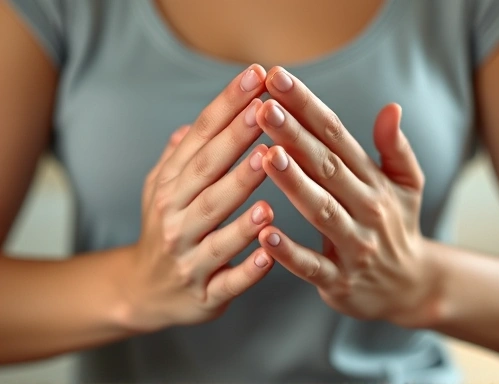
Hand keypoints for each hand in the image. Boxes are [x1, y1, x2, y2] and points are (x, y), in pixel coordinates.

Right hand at [124, 65, 274, 331]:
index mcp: (170, 188)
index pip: (198, 140)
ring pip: (217, 227)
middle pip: (207, 176)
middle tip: (264, 111)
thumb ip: (178, 159)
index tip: (254, 76)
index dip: (225, 107)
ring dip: (241, 199)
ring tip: (268, 169)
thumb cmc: (165, 230)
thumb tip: (190, 126)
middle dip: (235, 142)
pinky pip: (228, 282)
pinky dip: (247, 269)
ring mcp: (188, 258)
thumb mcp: (162, 191)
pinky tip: (269, 253)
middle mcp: (174, 218)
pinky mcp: (204, 294)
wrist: (144, 292)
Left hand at [255, 67, 438, 327]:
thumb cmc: (398, 226)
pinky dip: (289, 253)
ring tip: (267, 156)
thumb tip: (391, 107)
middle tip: (265, 108)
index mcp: (373, 180)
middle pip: (326, 167)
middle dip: (295, 136)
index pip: (336, 136)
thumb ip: (396, 148)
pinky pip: (311, 266)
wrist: (409, 287)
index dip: (307, 107)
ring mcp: (353, 245)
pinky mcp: (338, 280)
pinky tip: (264, 233)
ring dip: (294, 184)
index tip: (277, 80)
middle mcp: (365, 208)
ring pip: (321, 211)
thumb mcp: (408, 185)